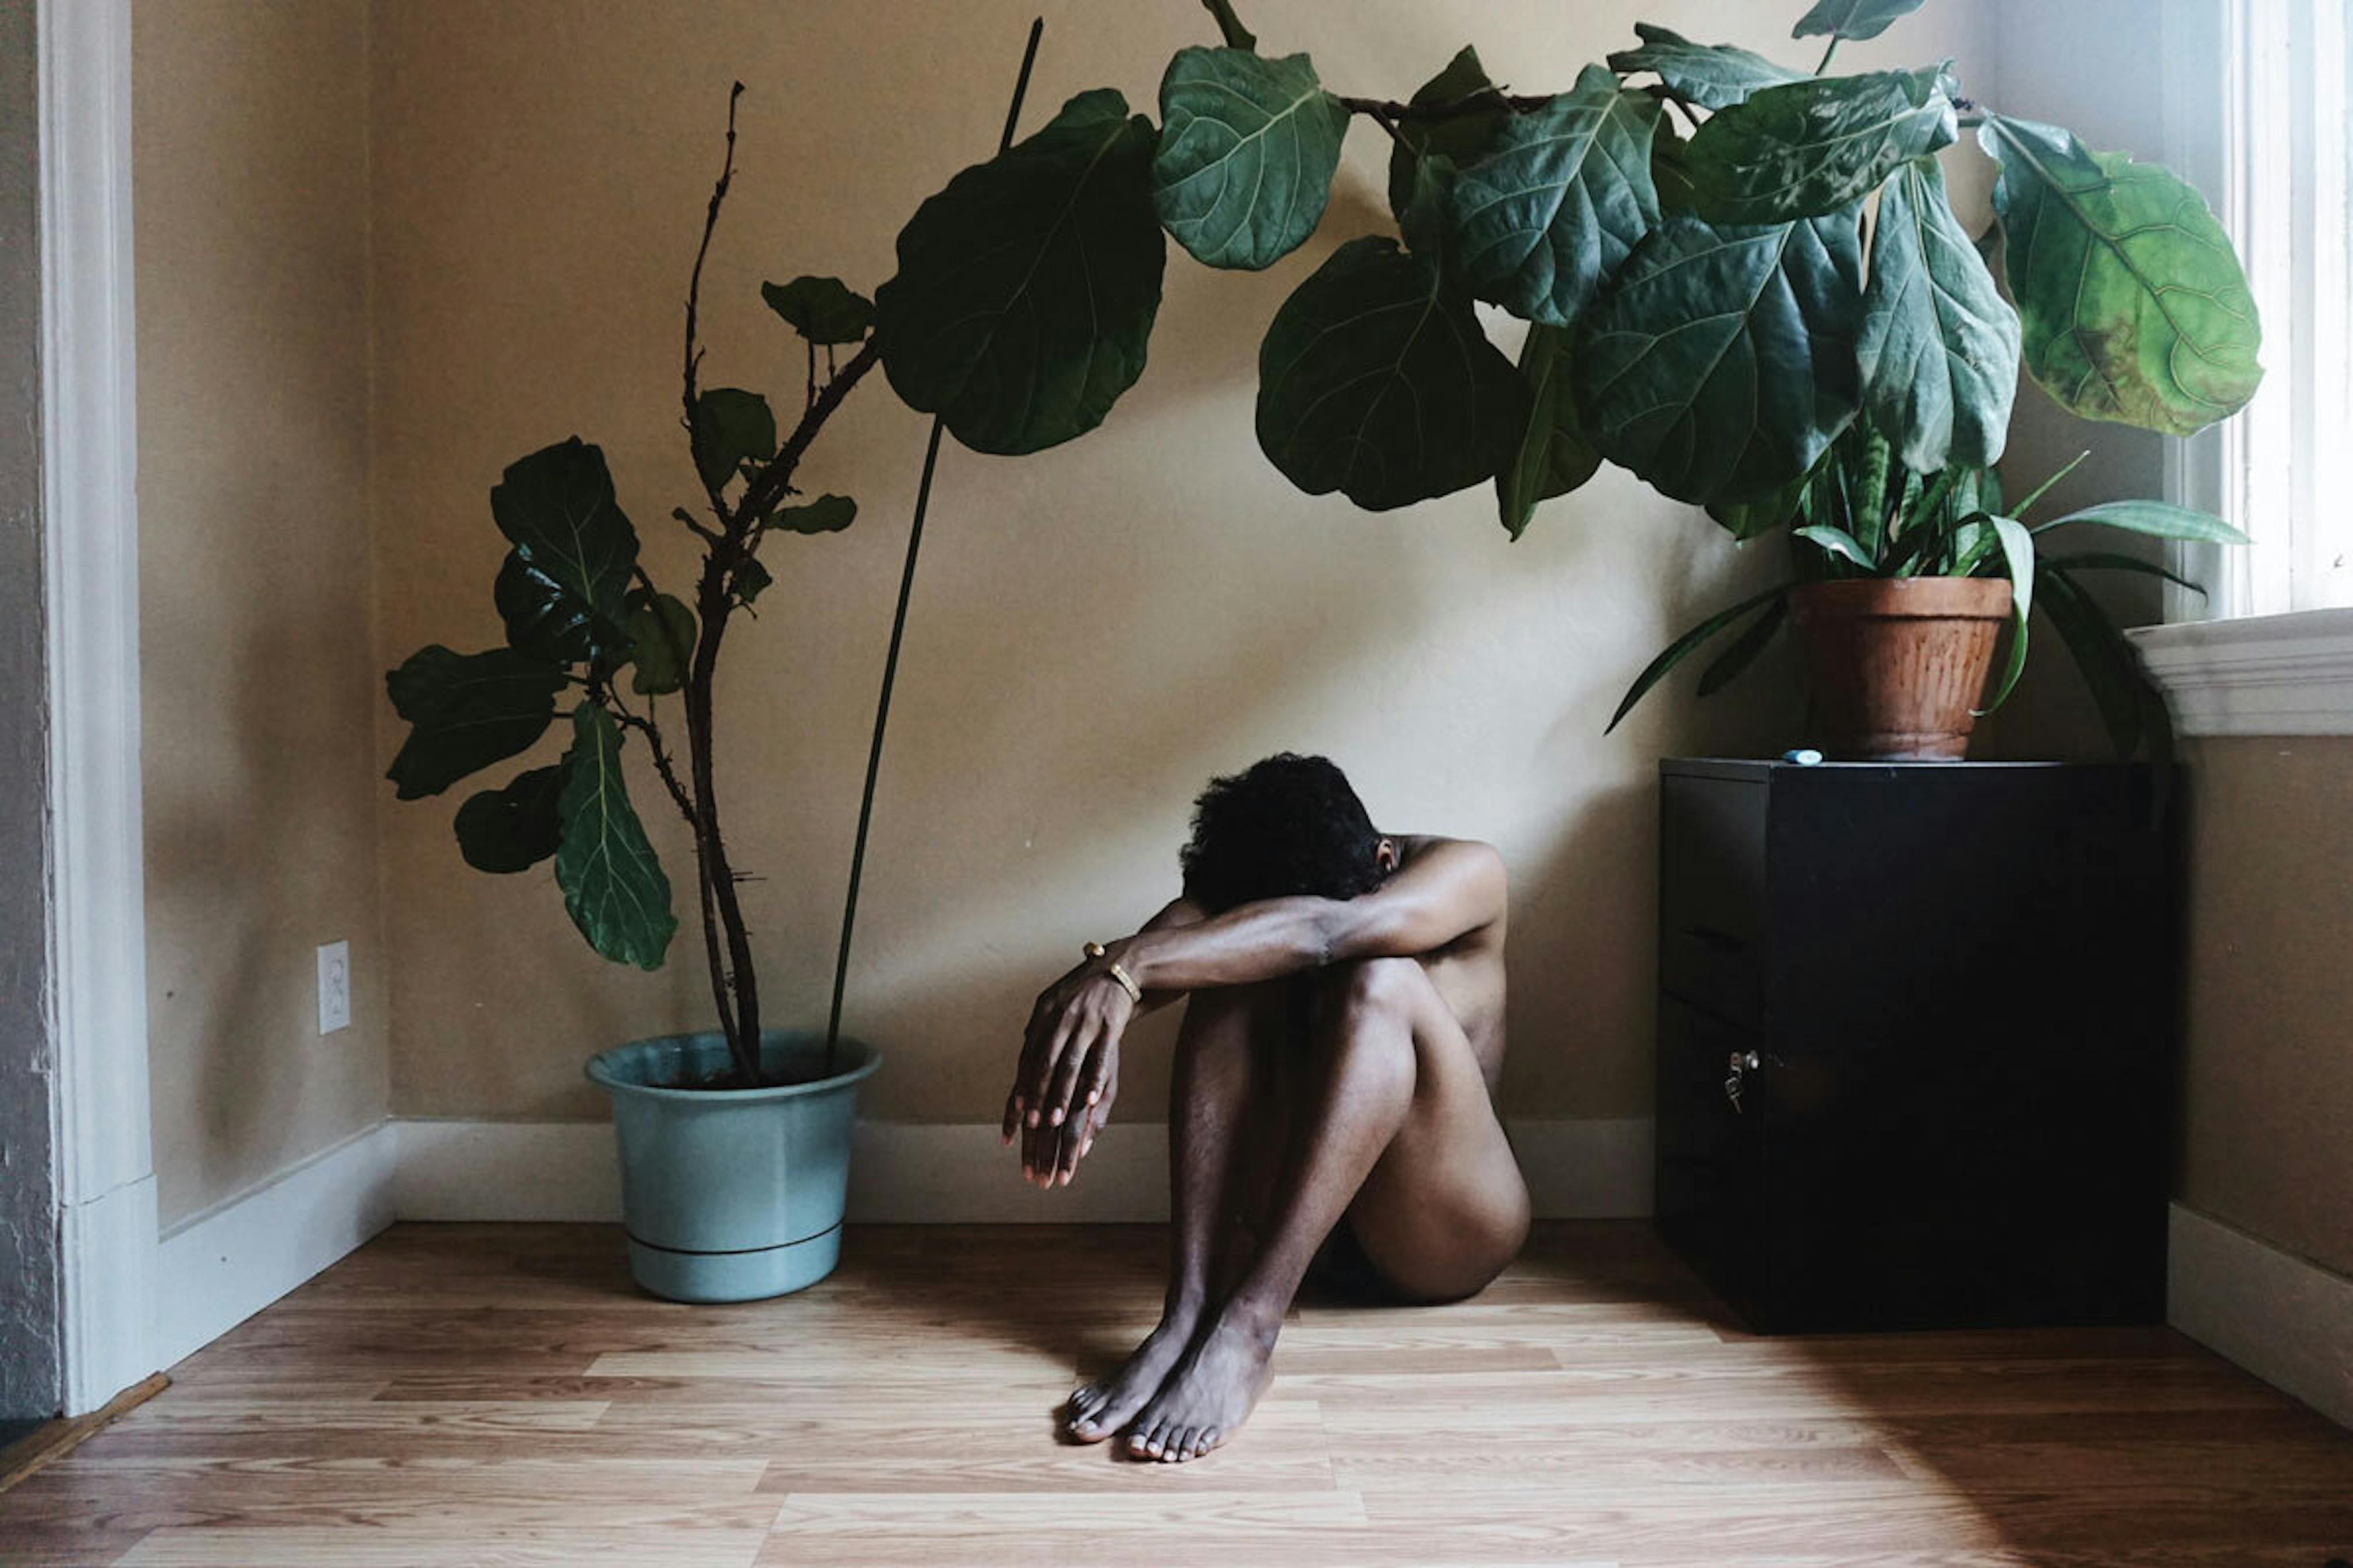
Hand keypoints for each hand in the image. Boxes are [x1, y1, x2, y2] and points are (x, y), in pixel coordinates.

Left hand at [1003, 958, 1133, 1185]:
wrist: (1118, 968)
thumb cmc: (1082, 992)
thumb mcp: (1053, 1003)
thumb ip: (1039, 1030)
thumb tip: (1024, 1054)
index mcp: (1043, 1016)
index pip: (1028, 1057)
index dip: (1023, 1085)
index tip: (1017, 1112)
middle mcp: (1060, 1019)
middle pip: (1044, 1064)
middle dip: (1037, 1095)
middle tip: (1032, 1124)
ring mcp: (1085, 1023)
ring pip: (1069, 1064)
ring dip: (1060, 1094)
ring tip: (1054, 1121)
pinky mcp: (1109, 1026)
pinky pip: (1099, 1058)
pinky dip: (1092, 1080)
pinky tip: (1087, 1100)